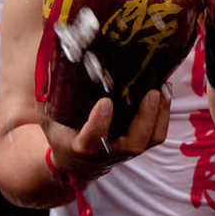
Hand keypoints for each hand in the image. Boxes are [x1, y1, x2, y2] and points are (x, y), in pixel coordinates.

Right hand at [39, 89, 169, 183]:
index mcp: (81, 147)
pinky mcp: (138, 143)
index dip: (99, 124)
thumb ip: (50, 92)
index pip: (90, 142)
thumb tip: (55, 54)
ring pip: (150, 139)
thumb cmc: (62, 131)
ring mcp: (126, 149)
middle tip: (151, 93)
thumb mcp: (49, 114)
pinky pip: (157, 134)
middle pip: (132, 144)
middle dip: (144, 119)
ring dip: (159, 114)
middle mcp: (107, 152)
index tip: (105, 103)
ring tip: (162, 88)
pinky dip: (163, 114)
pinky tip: (165, 92)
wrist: (74, 160)